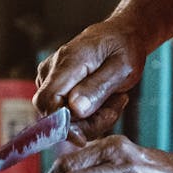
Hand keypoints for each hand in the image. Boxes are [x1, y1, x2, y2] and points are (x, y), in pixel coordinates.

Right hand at [34, 17, 147, 140]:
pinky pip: (66, 111)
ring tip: (115, 100)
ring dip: (91, 119)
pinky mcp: (56, 84)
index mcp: (68, 61)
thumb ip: (97, 87)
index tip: (83, 138)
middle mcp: (52, 68)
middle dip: (84, 123)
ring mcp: (51, 76)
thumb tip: (74, 110)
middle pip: (53, 113)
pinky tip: (105, 100)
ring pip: (61, 115)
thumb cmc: (124, 48)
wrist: (122, 34)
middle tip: (114, 110)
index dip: (61, 124)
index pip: (47, 100)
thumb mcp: (122, 67)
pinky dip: (88, 114)